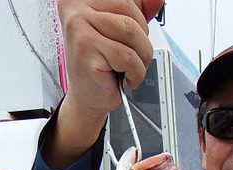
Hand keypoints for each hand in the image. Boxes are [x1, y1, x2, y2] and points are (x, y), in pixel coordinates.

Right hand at [58, 0, 161, 115]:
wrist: (89, 97)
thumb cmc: (103, 66)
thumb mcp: (122, 33)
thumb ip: (138, 12)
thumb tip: (157, 0)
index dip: (139, 19)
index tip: (133, 36)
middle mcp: (76, 7)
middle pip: (130, 10)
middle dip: (141, 40)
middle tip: (132, 57)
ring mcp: (79, 26)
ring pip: (131, 31)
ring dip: (140, 57)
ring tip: (128, 69)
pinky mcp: (86, 48)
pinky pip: (127, 56)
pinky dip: (135, 72)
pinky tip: (124, 78)